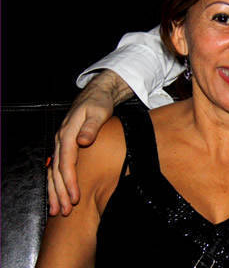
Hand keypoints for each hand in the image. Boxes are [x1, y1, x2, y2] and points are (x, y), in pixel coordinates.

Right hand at [48, 70, 132, 215]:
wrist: (96, 94)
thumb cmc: (99, 103)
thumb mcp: (99, 112)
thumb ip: (91, 127)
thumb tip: (82, 141)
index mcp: (68, 132)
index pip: (67, 161)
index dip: (70, 181)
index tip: (75, 196)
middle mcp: (61, 139)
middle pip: (57, 170)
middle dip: (60, 192)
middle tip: (65, 210)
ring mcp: (60, 143)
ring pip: (53, 171)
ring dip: (55, 191)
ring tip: (57, 210)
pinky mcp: (64, 146)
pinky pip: (57, 168)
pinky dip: (56, 183)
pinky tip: (57, 196)